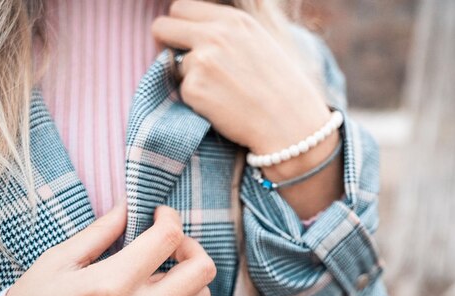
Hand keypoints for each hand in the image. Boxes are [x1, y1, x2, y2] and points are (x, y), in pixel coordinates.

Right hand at [4, 203, 215, 295]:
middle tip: (170, 245)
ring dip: (188, 280)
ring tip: (160, 278)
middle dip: (190, 246)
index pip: (168, 238)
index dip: (170, 218)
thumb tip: (129, 207)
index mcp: (110, 285)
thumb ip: (100, 232)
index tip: (160, 216)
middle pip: (202, 269)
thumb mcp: (57, 263)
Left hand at [152, 0, 331, 154]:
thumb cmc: (283, 91)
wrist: (291, 126)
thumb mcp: (260, 45)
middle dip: (165, 43)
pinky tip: (223, 108)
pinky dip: (197, 103)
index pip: (182, 9)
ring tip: (224, 95)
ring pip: (176, 66)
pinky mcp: (194, 88)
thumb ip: (227, 35)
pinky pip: (183, 92)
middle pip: (163, 27)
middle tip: (181, 64)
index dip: (179, 27)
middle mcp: (215, 34)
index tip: (183, 41)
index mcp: (233, 20)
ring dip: (191, 80)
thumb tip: (195, 36)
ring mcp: (202, 61)